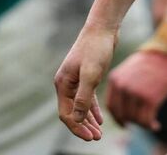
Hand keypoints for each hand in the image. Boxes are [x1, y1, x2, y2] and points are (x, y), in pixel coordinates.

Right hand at [55, 24, 117, 141]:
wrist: (103, 28)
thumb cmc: (96, 49)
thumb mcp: (90, 74)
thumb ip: (82, 97)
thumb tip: (76, 119)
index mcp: (63, 84)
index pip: (66, 114)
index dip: (77, 127)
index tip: (90, 137)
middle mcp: (66, 83)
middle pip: (72, 112)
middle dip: (82, 127)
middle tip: (96, 138)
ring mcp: (75, 80)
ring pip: (79, 107)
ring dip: (87, 121)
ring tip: (98, 133)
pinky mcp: (86, 76)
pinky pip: (87, 98)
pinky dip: (92, 109)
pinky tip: (99, 120)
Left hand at [105, 49, 166, 129]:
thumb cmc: (150, 62)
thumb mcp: (128, 70)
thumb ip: (122, 86)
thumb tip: (121, 108)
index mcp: (115, 79)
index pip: (112, 106)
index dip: (118, 118)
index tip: (125, 124)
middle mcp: (123, 87)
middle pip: (123, 115)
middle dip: (132, 122)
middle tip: (141, 123)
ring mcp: (135, 93)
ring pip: (135, 119)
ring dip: (143, 125)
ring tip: (151, 124)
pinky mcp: (150, 99)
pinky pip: (147, 120)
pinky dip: (150, 126)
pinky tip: (156, 126)